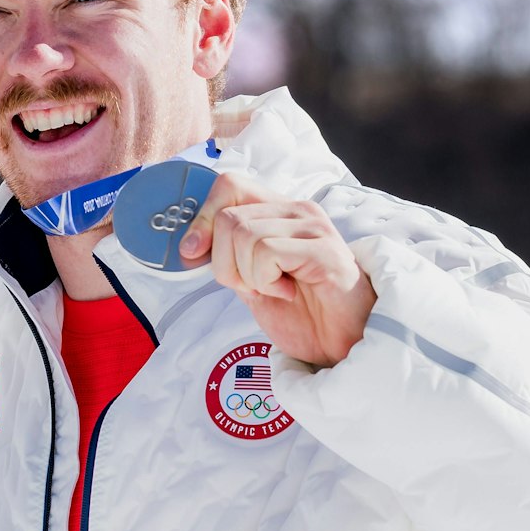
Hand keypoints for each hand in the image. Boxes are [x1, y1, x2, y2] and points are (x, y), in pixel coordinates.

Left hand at [177, 173, 374, 367]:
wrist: (341, 345)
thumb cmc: (301, 312)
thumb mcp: (251, 280)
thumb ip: (226, 257)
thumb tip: (188, 245)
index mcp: (279, 211)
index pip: (229, 185)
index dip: (203, 219)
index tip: (194, 253)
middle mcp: (297, 210)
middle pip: (228, 217)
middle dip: (224, 263)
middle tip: (251, 286)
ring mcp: (313, 227)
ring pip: (243, 235)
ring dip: (247, 276)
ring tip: (275, 289)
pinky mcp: (323, 249)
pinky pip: (266, 252)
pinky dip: (265, 282)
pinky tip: (288, 292)